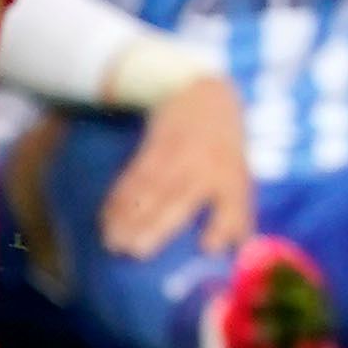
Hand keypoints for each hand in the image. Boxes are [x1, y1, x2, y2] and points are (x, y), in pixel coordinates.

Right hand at [100, 75, 253, 261]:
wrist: (203, 94)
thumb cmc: (223, 149)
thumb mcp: (241, 175)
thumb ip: (238, 216)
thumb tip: (237, 253)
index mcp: (231, 178)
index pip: (233, 203)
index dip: (223, 225)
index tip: (208, 248)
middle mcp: (206, 167)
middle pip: (179, 199)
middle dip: (157, 225)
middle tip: (136, 253)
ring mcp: (178, 155)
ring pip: (150, 190)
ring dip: (129, 217)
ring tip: (113, 243)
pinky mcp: (154, 147)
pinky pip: (134, 176)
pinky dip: (118, 199)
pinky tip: (106, 219)